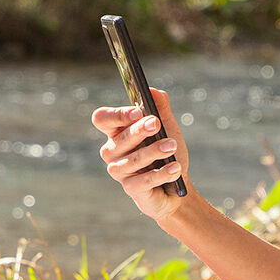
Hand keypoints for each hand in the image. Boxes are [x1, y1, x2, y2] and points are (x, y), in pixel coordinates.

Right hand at [91, 89, 189, 221]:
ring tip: (172, 146)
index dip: (117, 115)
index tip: (138, 112)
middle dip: (139, 131)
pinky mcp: (131, 188)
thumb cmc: (167, 154)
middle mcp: (113, 151)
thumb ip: (160, 107)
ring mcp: (119, 171)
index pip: (103, 119)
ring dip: (154, 151)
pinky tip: (175, 168)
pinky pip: (144, 180)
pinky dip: (162, 174)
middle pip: (120, 139)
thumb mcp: (167, 127)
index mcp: (117, 132)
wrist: (176, 187)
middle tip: (156, 123)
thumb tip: (153, 90)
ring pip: (134, 160)